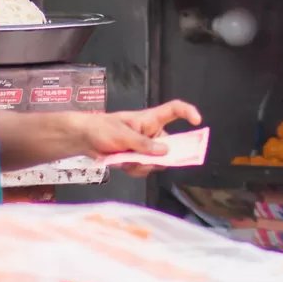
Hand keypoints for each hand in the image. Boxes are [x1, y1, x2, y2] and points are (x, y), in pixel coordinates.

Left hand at [80, 100, 202, 177]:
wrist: (84, 140)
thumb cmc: (102, 128)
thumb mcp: (121, 135)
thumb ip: (142, 144)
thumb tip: (165, 151)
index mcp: (150, 119)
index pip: (174, 110)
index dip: (188, 112)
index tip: (198, 122)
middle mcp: (153, 133)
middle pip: (171, 145)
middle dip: (160, 157)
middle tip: (145, 160)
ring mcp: (146, 147)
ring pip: (158, 162)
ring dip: (143, 165)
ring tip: (126, 161)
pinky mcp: (139, 158)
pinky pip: (146, 169)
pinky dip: (135, 171)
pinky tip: (123, 166)